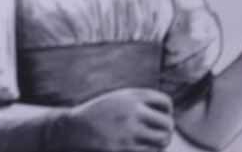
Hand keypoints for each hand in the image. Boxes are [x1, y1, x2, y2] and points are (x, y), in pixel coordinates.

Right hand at [47, 88, 173, 151]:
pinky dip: (150, 150)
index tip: (160, 118)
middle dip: (166, 130)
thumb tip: (168, 114)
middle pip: (168, 123)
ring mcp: (129, 130)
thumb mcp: (118, 99)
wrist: (73, 128)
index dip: (167, 112)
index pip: (165, 102)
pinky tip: (141, 148)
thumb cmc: (98, 114)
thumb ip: (140, 101)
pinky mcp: (125, 147)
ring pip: (162, 139)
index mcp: (132, 96)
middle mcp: (132, 110)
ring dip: (161, 143)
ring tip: (153, 142)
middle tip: (160, 134)